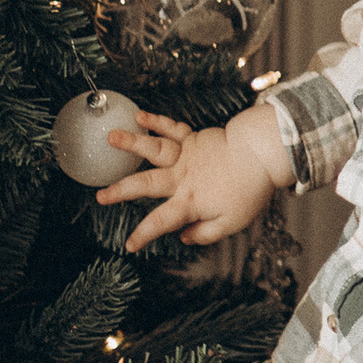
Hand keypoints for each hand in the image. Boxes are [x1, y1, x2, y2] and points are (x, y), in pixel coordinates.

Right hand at [104, 100, 288, 250]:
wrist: (262, 154)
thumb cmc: (249, 190)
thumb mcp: (231, 223)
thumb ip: (205, 233)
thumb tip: (183, 237)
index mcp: (190, 202)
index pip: (160, 222)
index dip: (143, 235)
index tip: (129, 246)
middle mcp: (182, 177)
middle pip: (146, 184)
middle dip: (120, 191)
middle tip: (100, 196)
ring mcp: (186, 155)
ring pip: (154, 149)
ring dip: (131, 143)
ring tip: (110, 137)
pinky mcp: (193, 138)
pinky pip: (172, 128)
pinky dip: (156, 121)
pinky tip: (139, 116)